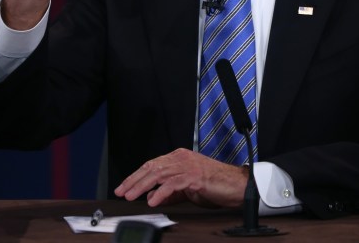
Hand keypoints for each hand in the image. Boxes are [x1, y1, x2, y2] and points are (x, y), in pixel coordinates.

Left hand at [114, 148, 248, 208]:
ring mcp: (188, 165)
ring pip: (159, 173)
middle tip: (121, 191)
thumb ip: (170, 193)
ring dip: (142, 185)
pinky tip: (153, 200)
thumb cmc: (216, 185)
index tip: (124, 187)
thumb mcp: (187, 190)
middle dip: (134, 180)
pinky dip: (161, 192)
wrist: (237, 185)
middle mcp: (182, 158)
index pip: (152, 164)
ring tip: (132, 196)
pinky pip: (173, 183)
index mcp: (179, 158)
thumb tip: (153, 197)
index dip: (136, 176)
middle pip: (151, 167)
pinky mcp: (195, 176)